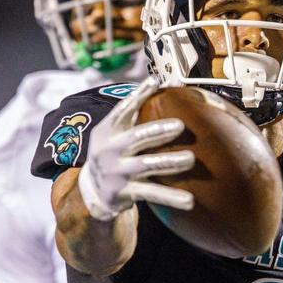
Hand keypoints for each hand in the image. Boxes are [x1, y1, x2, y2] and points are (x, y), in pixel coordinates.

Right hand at [78, 77, 195, 219]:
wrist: (91, 192)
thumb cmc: (112, 155)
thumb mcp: (112, 135)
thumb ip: (132, 117)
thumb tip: (161, 85)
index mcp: (108, 131)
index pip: (123, 109)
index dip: (138, 94)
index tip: (155, 81)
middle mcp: (110, 150)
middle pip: (136, 137)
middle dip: (157, 131)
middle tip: (179, 125)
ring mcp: (117, 172)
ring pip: (147, 165)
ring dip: (170, 162)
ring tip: (191, 159)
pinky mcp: (125, 193)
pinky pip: (152, 194)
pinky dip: (172, 197)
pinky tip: (190, 201)